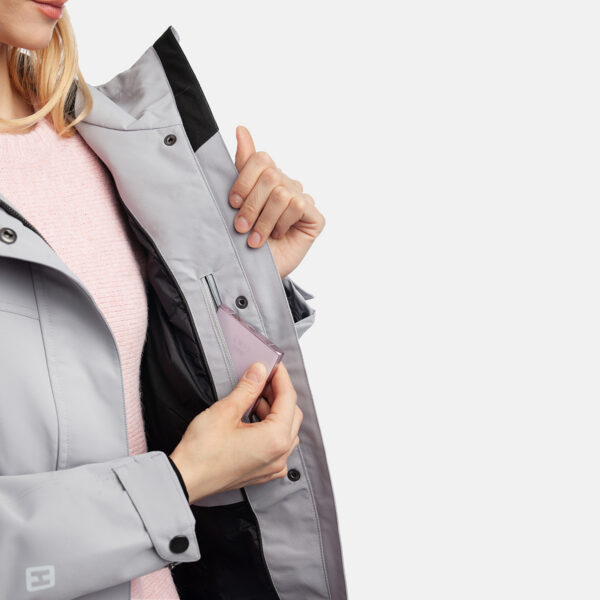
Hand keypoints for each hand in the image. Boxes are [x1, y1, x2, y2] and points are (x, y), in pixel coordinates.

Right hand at [169, 361, 302, 503]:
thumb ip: (248, 388)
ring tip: (255, 399)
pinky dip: (272, 429)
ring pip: (287, 430)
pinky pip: (279, 446)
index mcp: (275, 439)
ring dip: (275, 411)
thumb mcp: (225, 411)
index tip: (274, 366)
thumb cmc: (201, 453)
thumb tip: (259, 372)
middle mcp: (279, 455)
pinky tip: (254, 420)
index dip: (280, 377)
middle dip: (279, 393)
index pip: (288, 398)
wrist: (185, 480)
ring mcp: (273, 466)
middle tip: (263, 379)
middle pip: (292, 414)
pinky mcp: (263, 472)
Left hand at [229, 126, 325, 278]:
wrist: (253, 272)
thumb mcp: (238, 201)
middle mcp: (287, 185)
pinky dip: (282, 223)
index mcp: (268, 177)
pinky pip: (298, 205)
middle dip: (251, 205)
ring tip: (256, 238)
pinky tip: (278, 236)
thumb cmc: (244, 239)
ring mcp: (302, 200)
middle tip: (241, 226)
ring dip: (264, 220)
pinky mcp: (315, 217)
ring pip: (281, 193)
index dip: (244, 180)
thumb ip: (242, 165)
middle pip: (270, 176)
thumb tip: (242, 129)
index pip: (260, 159)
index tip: (232, 202)